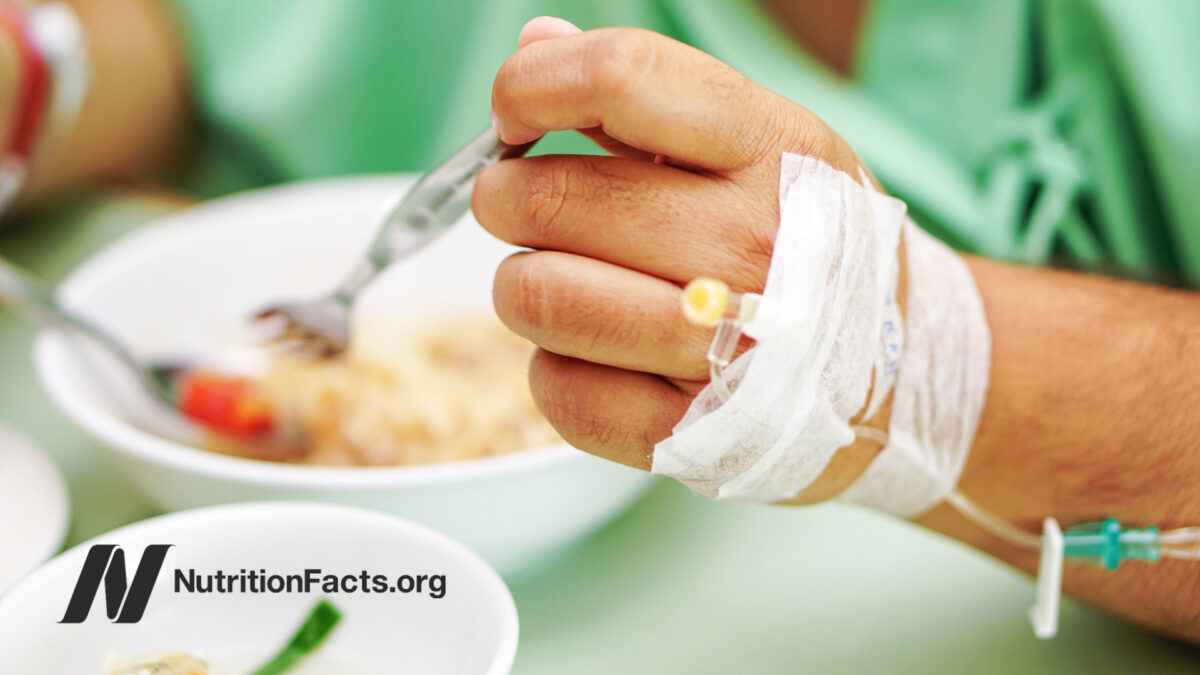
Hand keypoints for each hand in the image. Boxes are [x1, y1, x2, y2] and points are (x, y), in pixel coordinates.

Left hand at [474, 17, 890, 501]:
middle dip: (509, 199)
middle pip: (550, 200)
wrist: (899, 365)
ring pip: (538, 297)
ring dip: (524, 285)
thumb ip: (642, 94)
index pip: (620, 79)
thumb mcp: (758, 140)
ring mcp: (727, 347)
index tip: (516, 115)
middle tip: (526, 209)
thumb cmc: (810, 237)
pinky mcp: (690, 432)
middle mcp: (755, 243)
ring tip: (560, 281)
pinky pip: (558, 391)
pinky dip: (554, 367)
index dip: (532, 88)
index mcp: (772, 147)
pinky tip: (594, 352)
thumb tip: (535, 51)